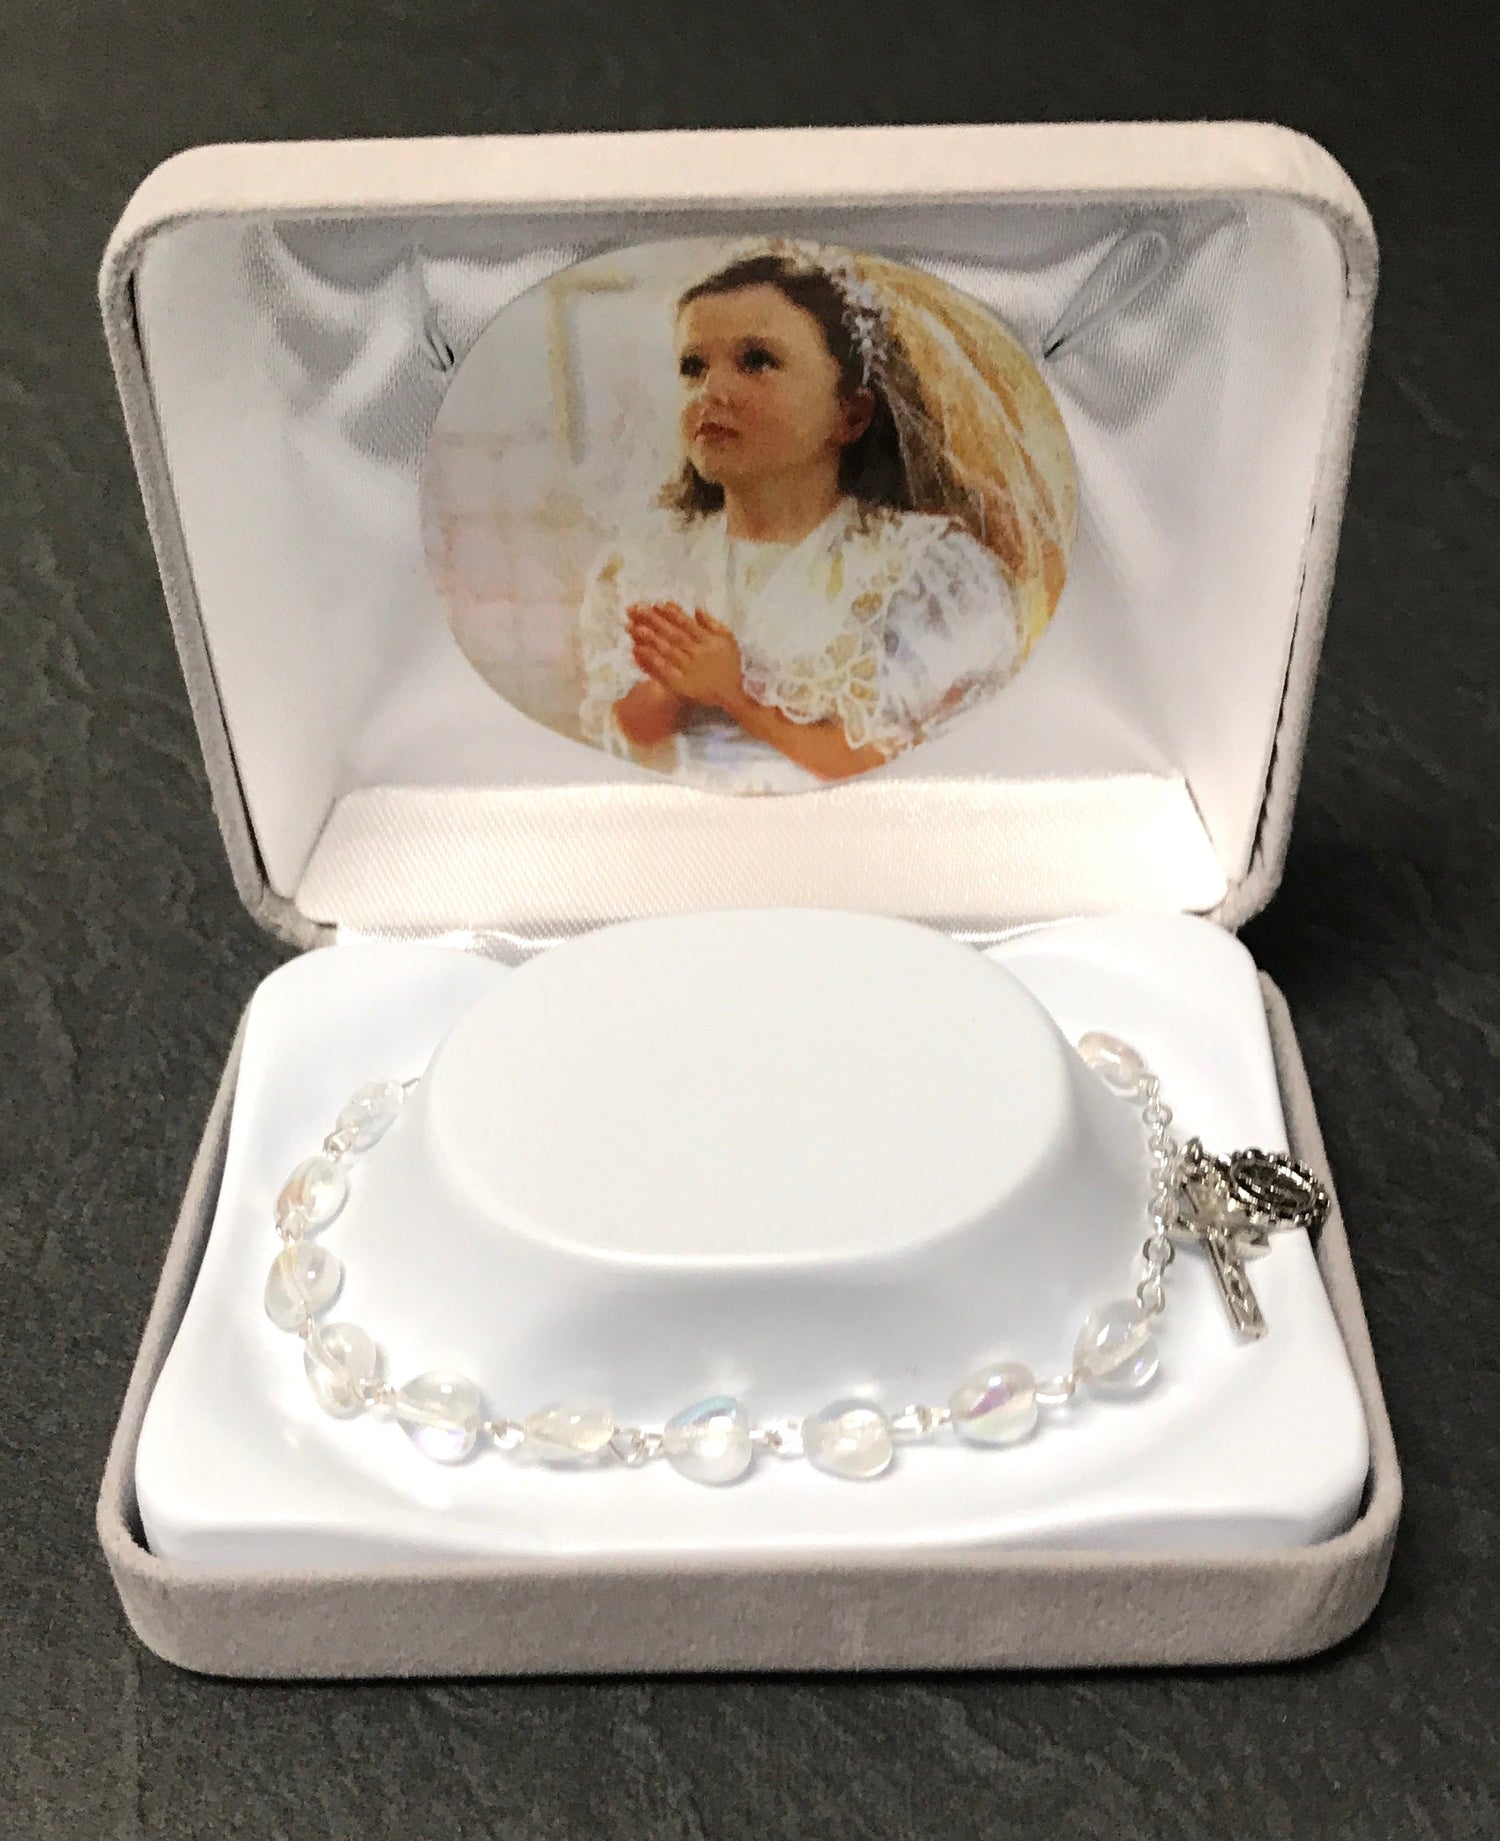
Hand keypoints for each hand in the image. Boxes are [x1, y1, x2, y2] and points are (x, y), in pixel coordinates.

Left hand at [627, 602, 744, 710]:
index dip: (670, 613)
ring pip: (666, 650)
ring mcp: (688, 669)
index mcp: (708, 641)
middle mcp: (697, 653)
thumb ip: (713, 623)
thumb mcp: (728, 639)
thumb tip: (696, 608)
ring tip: (632, 626)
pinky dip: (650, 660)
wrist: (730, 694)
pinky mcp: (680, 684)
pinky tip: (636, 650)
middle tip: (635, 609)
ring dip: (648, 638)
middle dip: (653, 621)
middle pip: (672, 634)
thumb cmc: (729, 664)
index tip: (655, 604)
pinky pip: (663, 670)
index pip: (686, 624)